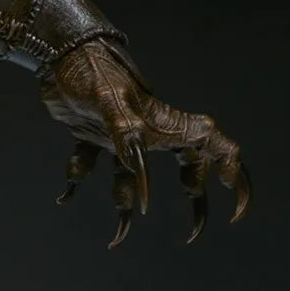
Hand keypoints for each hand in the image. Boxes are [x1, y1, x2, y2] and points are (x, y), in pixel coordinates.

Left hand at [39, 39, 251, 247]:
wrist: (56, 52)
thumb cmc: (90, 71)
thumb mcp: (111, 103)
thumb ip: (127, 141)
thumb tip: (141, 188)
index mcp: (165, 123)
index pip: (215, 146)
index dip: (233, 174)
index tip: (232, 206)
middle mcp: (148, 132)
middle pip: (185, 169)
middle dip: (195, 201)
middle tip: (193, 235)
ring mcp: (119, 135)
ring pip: (132, 178)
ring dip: (126, 207)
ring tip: (118, 238)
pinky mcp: (90, 134)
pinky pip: (88, 165)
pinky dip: (78, 180)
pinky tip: (64, 198)